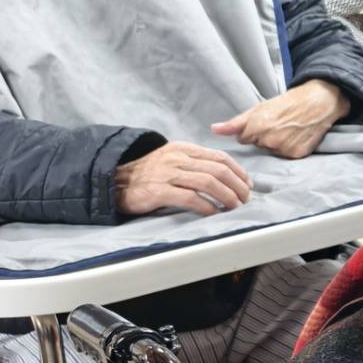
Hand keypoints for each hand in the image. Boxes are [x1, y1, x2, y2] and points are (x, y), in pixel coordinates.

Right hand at [115, 142, 252, 216]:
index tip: (248, 184)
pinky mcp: (159, 191)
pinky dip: (207, 207)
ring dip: (227, 196)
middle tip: (245, 199)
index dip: (238, 171)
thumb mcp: (171, 160)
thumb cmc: (147, 174)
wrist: (114, 180)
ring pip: (208, 183)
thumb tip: (224, 175)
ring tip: (235, 207)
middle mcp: (177, 159)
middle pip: (218, 170)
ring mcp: (168, 174)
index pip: (220, 157)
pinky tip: (215, 213)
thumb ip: (194, 163)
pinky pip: (191, 198)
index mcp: (183, 149)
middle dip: (237, 186)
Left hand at [211, 80, 349, 158]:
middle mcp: (269, 140)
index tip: (264, 122)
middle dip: (264, 137)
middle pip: (257, 146)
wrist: (318, 102)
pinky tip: (296, 137)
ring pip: (271, 152)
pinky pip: (285, 156)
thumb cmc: (288, 103)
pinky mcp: (297, 154)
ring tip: (288, 130)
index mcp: (257, 127)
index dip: (252, 131)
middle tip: (278, 125)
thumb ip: (235, 123)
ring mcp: (284, 149)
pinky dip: (290, 148)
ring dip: (277, 144)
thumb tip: (214, 130)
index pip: (243, 139)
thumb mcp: (259, 108)